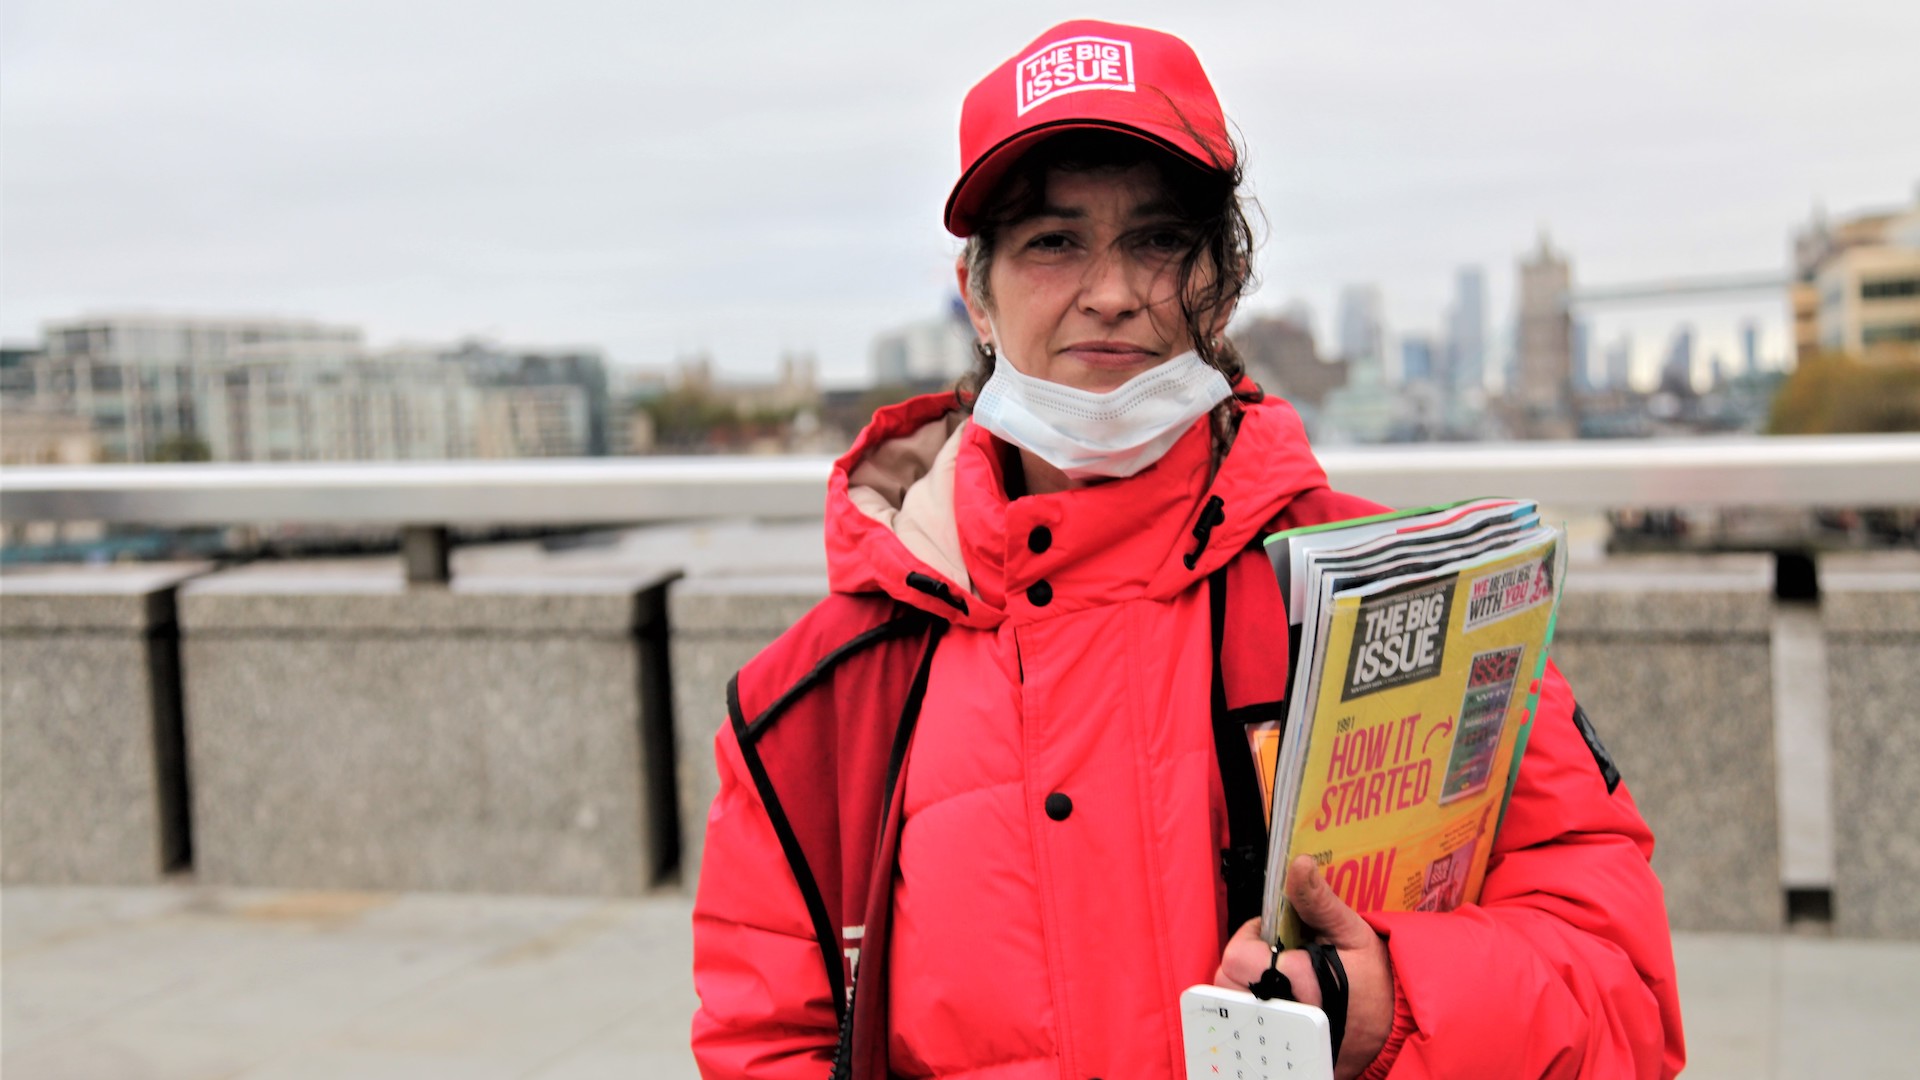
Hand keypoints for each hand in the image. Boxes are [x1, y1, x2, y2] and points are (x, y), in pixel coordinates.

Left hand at [1214, 856, 1394, 1079]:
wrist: (1398, 1028)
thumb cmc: (1375, 979)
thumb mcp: (1351, 931)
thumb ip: (1317, 900)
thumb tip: (1299, 865)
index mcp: (1297, 980)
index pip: (1236, 958)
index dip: (1249, 940)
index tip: (1270, 936)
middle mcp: (1284, 1015)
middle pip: (1227, 985)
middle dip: (1244, 966)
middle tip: (1275, 960)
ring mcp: (1283, 1040)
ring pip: (1235, 1009)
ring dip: (1247, 991)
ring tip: (1278, 982)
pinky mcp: (1285, 1055)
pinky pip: (1252, 1034)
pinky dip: (1258, 1017)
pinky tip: (1280, 1005)